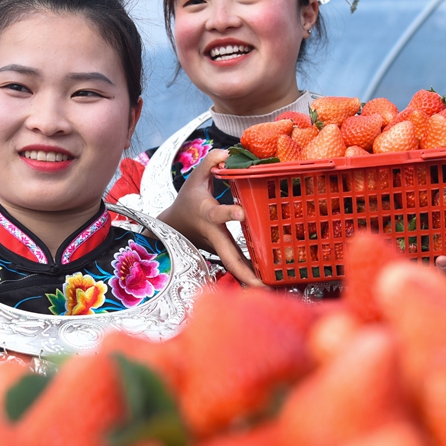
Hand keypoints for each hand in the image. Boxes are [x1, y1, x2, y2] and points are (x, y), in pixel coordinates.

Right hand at [158, 149, 262, 287]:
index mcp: (207, 215)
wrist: (173, 225)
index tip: (241, 212)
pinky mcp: (223, 253)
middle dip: (245, 272)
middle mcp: (214, 236)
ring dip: (250, 280)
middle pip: (229, 256)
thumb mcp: (194, 178)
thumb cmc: (188, 199)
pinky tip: (269, 285)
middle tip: (262, 286)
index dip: (228, 212)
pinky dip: (251, 276)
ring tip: (272, 291)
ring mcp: (218, 248)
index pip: (217, 214)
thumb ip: (210, 162)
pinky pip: (238, 265)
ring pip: (234, 266)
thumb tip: (226, 153)